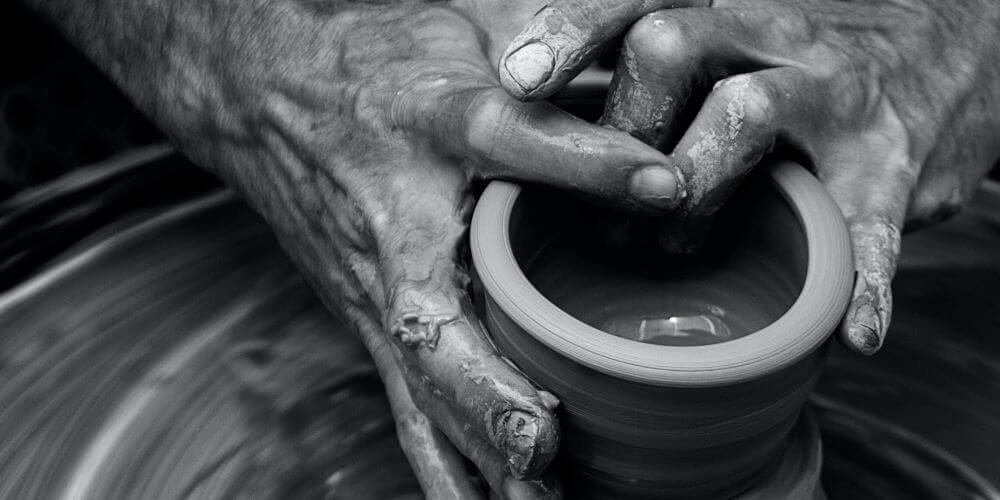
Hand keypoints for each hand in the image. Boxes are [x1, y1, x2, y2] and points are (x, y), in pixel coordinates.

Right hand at [93, 1, 685, 496]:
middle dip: (483, 390)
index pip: (508, 139)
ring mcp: (376, 290)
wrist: (265, 96)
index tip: (665, 185)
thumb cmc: (376, 67)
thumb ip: (549, 77)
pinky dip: (448, 471)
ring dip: (469, 458)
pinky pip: (407, 409)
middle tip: (540, 445)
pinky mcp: (373, 327)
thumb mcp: (462, 38)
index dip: (585, 162)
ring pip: (416, 387)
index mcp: (425, 126)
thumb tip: (652, 121)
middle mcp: (395, 224)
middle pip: (431, 318)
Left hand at [497, 0, 999, 354]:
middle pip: (668, 45)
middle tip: (597, 205)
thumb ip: (658, 73)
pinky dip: (863, 284)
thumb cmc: (807, 63)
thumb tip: (547, 120)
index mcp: (722, 10)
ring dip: (692, 191)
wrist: (956, 50)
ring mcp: (834, 97)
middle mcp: (775, 36)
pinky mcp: (893, 166)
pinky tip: (853, 331)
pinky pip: (873, 227)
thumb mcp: (733, 43)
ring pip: (745, 114)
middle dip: (618, 129)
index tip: (520, 76)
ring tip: (669, 249)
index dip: (575, 29)